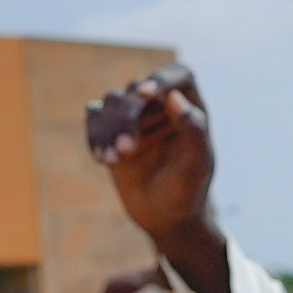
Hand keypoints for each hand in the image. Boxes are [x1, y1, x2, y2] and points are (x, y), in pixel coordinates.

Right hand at [86, 67, 221, 261]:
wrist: (166, 217)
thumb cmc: (189, 190)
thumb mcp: (197, 165)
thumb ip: (192, 129)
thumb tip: (173, 97)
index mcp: (190, 109)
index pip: (179, 75)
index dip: (162, 78)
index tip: (147, 93)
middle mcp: (162, 106)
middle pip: (137, 89)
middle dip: (128, 116)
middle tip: (128, 149)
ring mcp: (134, 116)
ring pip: (112, 101)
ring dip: (109, 128)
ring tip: (114, 159)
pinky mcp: (110, 129)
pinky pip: (94, 117)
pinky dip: (95, 135)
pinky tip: (102, 159)